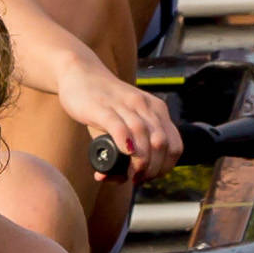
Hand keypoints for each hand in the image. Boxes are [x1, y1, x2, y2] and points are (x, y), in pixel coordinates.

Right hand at [53, 39, 184, 179]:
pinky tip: (124, 153)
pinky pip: (119, 126)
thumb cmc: (102, 103)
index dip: (165, 167)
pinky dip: (124, 143)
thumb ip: (126, 147)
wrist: (79, 73)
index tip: (149, 176)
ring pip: (143, 136)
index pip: (174, 145)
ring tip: (130, 175)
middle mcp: (144, 106)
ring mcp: (123, 105)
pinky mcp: (102, 107)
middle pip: (161, 143)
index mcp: (156, 109)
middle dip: (153, 168)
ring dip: (140, 162)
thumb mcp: (122, 121)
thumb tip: (121, 178)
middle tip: (137, 179)